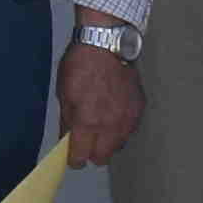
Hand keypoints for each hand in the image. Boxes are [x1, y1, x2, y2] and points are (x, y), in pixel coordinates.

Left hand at [59, 41, 143, 167]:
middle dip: (93, 153)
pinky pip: (129, 128)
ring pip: (118, 144)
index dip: (75, 160)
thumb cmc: (80, 65)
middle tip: (86, 143)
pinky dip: (121, 127)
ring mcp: (127, 118)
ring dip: (108, 141)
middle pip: (103, 157)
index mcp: (87, 122)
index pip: (81, 156)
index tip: (73, 157)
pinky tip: (113, 113)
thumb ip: (67, 121)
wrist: (106, 43)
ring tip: (101, 126)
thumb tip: (67, 140)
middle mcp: (110, 125)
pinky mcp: (139, 109)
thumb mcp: (64, 93)